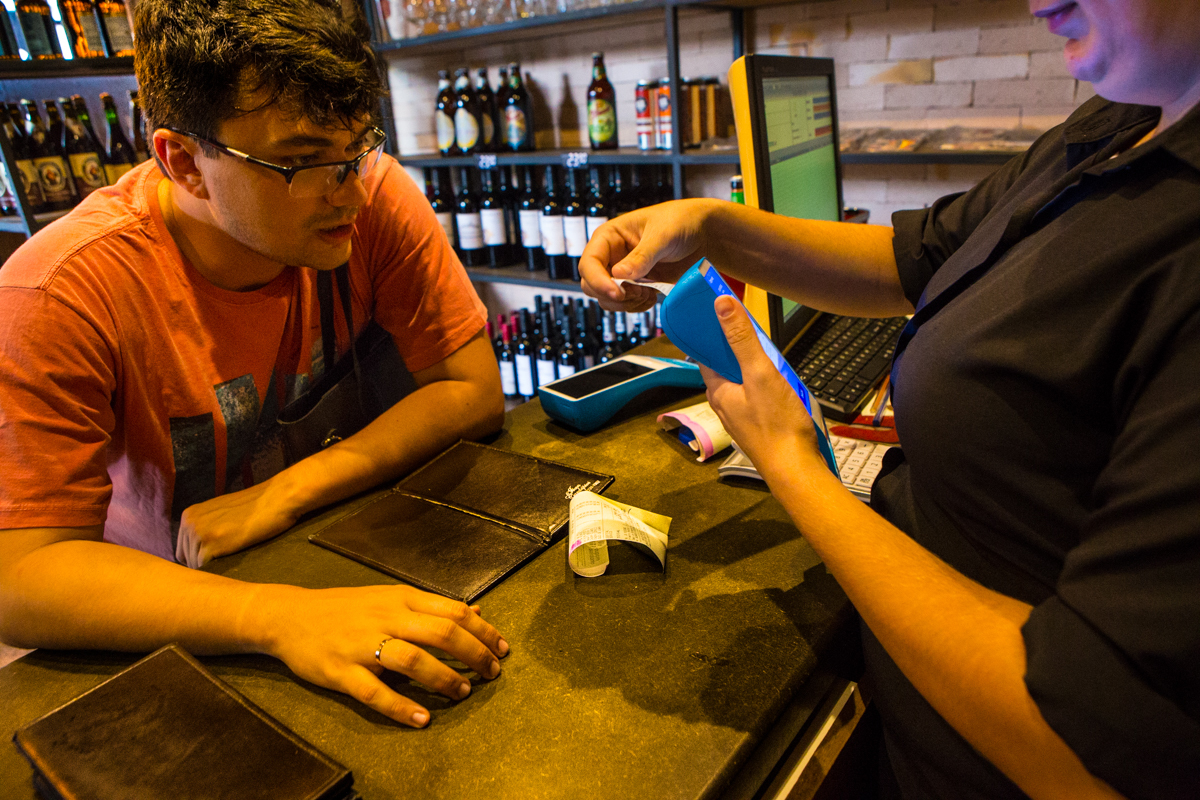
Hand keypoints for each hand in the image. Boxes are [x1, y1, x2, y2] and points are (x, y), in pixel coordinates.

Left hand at [176, 479, 300, 567]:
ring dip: (212, 567)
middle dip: (204, 563)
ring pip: (195, 565)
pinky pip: (205, 567)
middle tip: (227, 561)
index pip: (183, 549)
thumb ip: (207, 525)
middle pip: (186, 559)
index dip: (199, 557)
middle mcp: (189, 523)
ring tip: (232, 560)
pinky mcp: (213, 544)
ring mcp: (200, 533)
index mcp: (189, 515)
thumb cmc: (257, 507)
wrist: (277, 498)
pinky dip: (217, 570)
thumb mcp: (223, 512)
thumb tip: (200, 550)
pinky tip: (233, 563)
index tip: (218, 558)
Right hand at [260, 584, 508, 727]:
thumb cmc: (345, 608)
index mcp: (401, 598)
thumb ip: (432, 606)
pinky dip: (400, 706)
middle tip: (492, 673)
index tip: (502, 648)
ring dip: (444, 678)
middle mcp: (386, 617)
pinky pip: (374, 691)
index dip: (483, 630)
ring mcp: (362, 644)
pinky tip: (422, 718)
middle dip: (475, 654)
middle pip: (441, 632)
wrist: (289, 616)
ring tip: (463, 692)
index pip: (453, 610)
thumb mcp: (390, 597)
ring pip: (412, 659)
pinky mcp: (340, 671)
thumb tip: (476, 611)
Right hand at [578, 199, 717, 310]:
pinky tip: (653, 296)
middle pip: (591, 285)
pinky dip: (636, 306)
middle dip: (612, 295)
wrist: (703, 234)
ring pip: (607, 299)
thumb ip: (642, 256)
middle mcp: (612, 256)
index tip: (618, 293)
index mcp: (609, 236)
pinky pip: (625, 304)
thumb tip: (618, 275)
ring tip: (648, 293)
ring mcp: (623, 273)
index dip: (598, 281)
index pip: (589, 263)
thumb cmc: (681, 222)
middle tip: (637, 292)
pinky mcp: (637, 286)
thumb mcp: (662, 235)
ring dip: (626, 303)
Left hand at [701, 296, 825, 483]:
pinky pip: (758, 395)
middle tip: (754, 329)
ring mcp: (743, 415)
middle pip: (726, 365)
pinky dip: (767, 383)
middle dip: (739, 347)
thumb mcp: (759, 374)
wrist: (797, 470)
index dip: (711, 331)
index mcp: (718, 391)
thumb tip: (721, 306)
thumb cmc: (778, 429)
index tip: (718, 311)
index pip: (705, 353)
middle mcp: (726, 404)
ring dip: (755, 365)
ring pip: (744, 380)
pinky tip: (783, 383)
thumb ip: (741, 340)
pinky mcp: (760, 424)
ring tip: (773, 356)